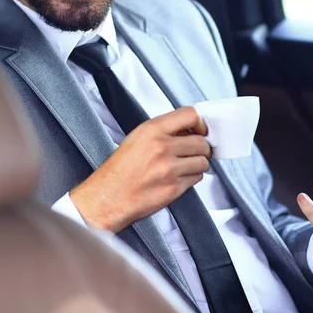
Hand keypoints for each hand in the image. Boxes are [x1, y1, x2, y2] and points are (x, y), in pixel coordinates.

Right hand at [71, 107, 210, 232]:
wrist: (109, 196)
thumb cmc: (120, 169)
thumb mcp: (138, 136)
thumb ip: (164, 129)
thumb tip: (189, 127)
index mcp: (152, 130)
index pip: (190, 115)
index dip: (201, 123)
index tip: (202, 130)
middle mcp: (162, 147)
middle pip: (201, 142)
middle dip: (202, 148)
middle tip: (196, 151)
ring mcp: (169, 168)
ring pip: (203, 162)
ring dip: (198, 164)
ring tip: (185, 165)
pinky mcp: (174, 188)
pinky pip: (197, 178)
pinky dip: (192, 178)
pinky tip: (178, 177)